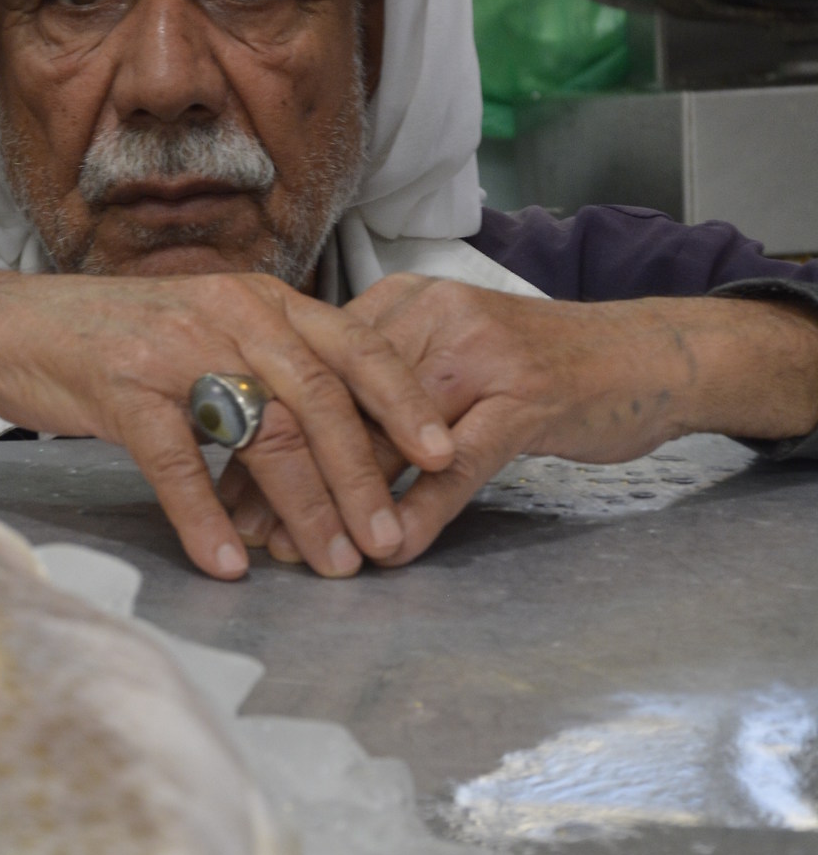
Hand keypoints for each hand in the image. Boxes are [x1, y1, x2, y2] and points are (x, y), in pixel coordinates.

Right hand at [0, 269, 456, 580]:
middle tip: (392, 539)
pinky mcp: (122, 387)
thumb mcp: (203, 333)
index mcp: (259, 300)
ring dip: (303, 506)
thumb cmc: (112, 340)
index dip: (402, 401)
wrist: (6, 325)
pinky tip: (225, 565)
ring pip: (262, 432)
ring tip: (329, 563)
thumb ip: (264, 366)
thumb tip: (329, 432)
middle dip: (365, 476)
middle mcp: (229, 313)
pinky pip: (176, 461)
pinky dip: (204, 517)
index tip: (442, 456)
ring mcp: (175, 348)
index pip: (353, 347)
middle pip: (320, 399)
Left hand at [226, 278, 817, 570]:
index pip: (308, 369)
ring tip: (292, 549)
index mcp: (402, 304)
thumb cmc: (533, 371)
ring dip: (333, 499)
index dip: (257, 425)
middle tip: (235, 526)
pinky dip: (419, 511)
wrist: (645, 357)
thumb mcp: (441, 371)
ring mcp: (479, 357)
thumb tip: (293, 448)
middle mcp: (432, 317)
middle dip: (276, 467)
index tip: (210, 478)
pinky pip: (456, 465)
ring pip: (385, 435)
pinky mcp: (525, 399)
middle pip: (332, 401)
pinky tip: (389, 551)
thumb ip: (375, 400)